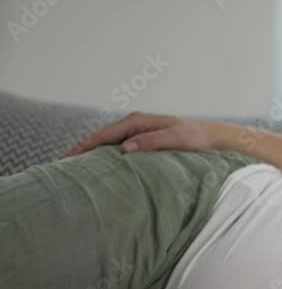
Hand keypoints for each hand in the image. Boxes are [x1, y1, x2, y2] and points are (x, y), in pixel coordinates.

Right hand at [58, 111, 224, 158]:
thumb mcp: (176, 139)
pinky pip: (118, 147)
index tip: (67, 157)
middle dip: (81, 150)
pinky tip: (100, 166)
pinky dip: (105, 155)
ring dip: (91, 153)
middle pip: (101, 137)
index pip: (103, 134)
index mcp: (139, 121)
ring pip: (108, 143)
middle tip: (61, 165)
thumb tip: (124, 149)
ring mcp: (139, 131)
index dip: (84, 146)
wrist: (213, 138)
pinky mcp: (144, 141)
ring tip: (74, 168)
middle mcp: (136, 124)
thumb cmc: (197, 138)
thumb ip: (152, 142)